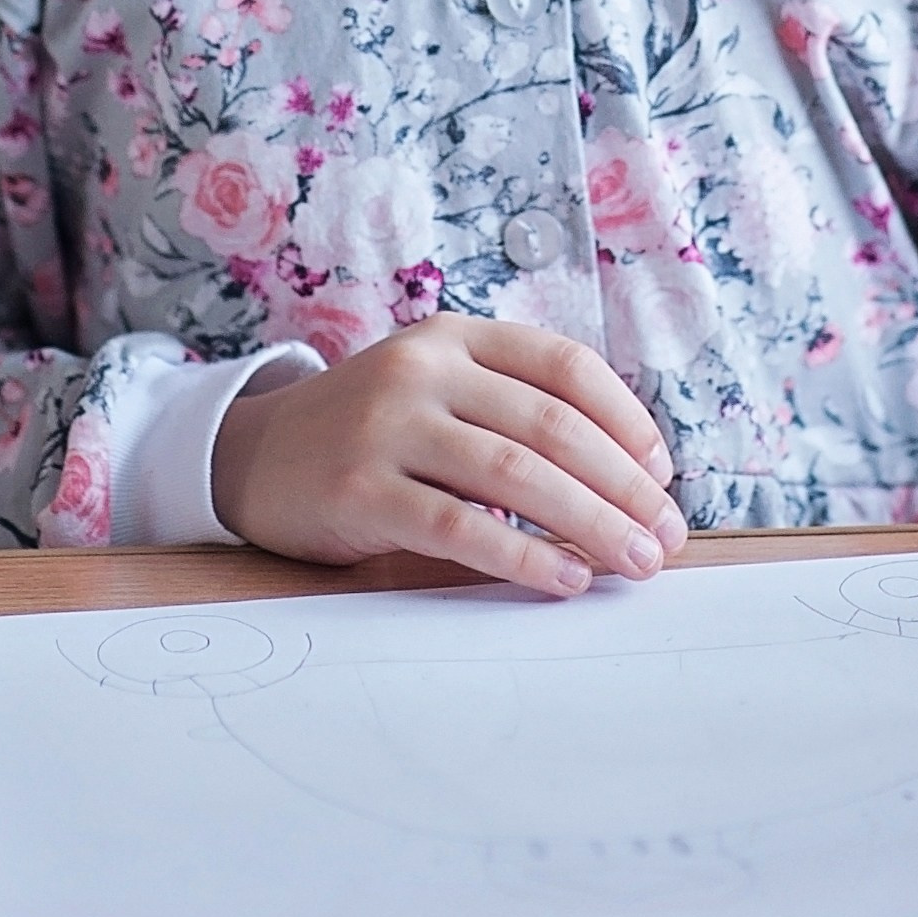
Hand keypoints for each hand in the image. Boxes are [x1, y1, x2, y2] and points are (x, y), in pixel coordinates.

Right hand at [210, 315, 687, 596]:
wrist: (252, 457)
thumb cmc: (370, 435)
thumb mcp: (435, 391)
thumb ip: (509, 413)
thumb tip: (626, 480)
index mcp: (454, 337)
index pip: (564, 365)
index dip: (626, 419)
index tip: (662, 475)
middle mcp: (423, 368)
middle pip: (552, 426)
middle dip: (623, 487)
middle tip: (664, 537)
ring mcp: (388, 425)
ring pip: (516, 475)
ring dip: (590, 524)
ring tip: (631, 563)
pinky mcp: (360, 489)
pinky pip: (460, 527)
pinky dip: (522, 557)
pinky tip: (562, 579)